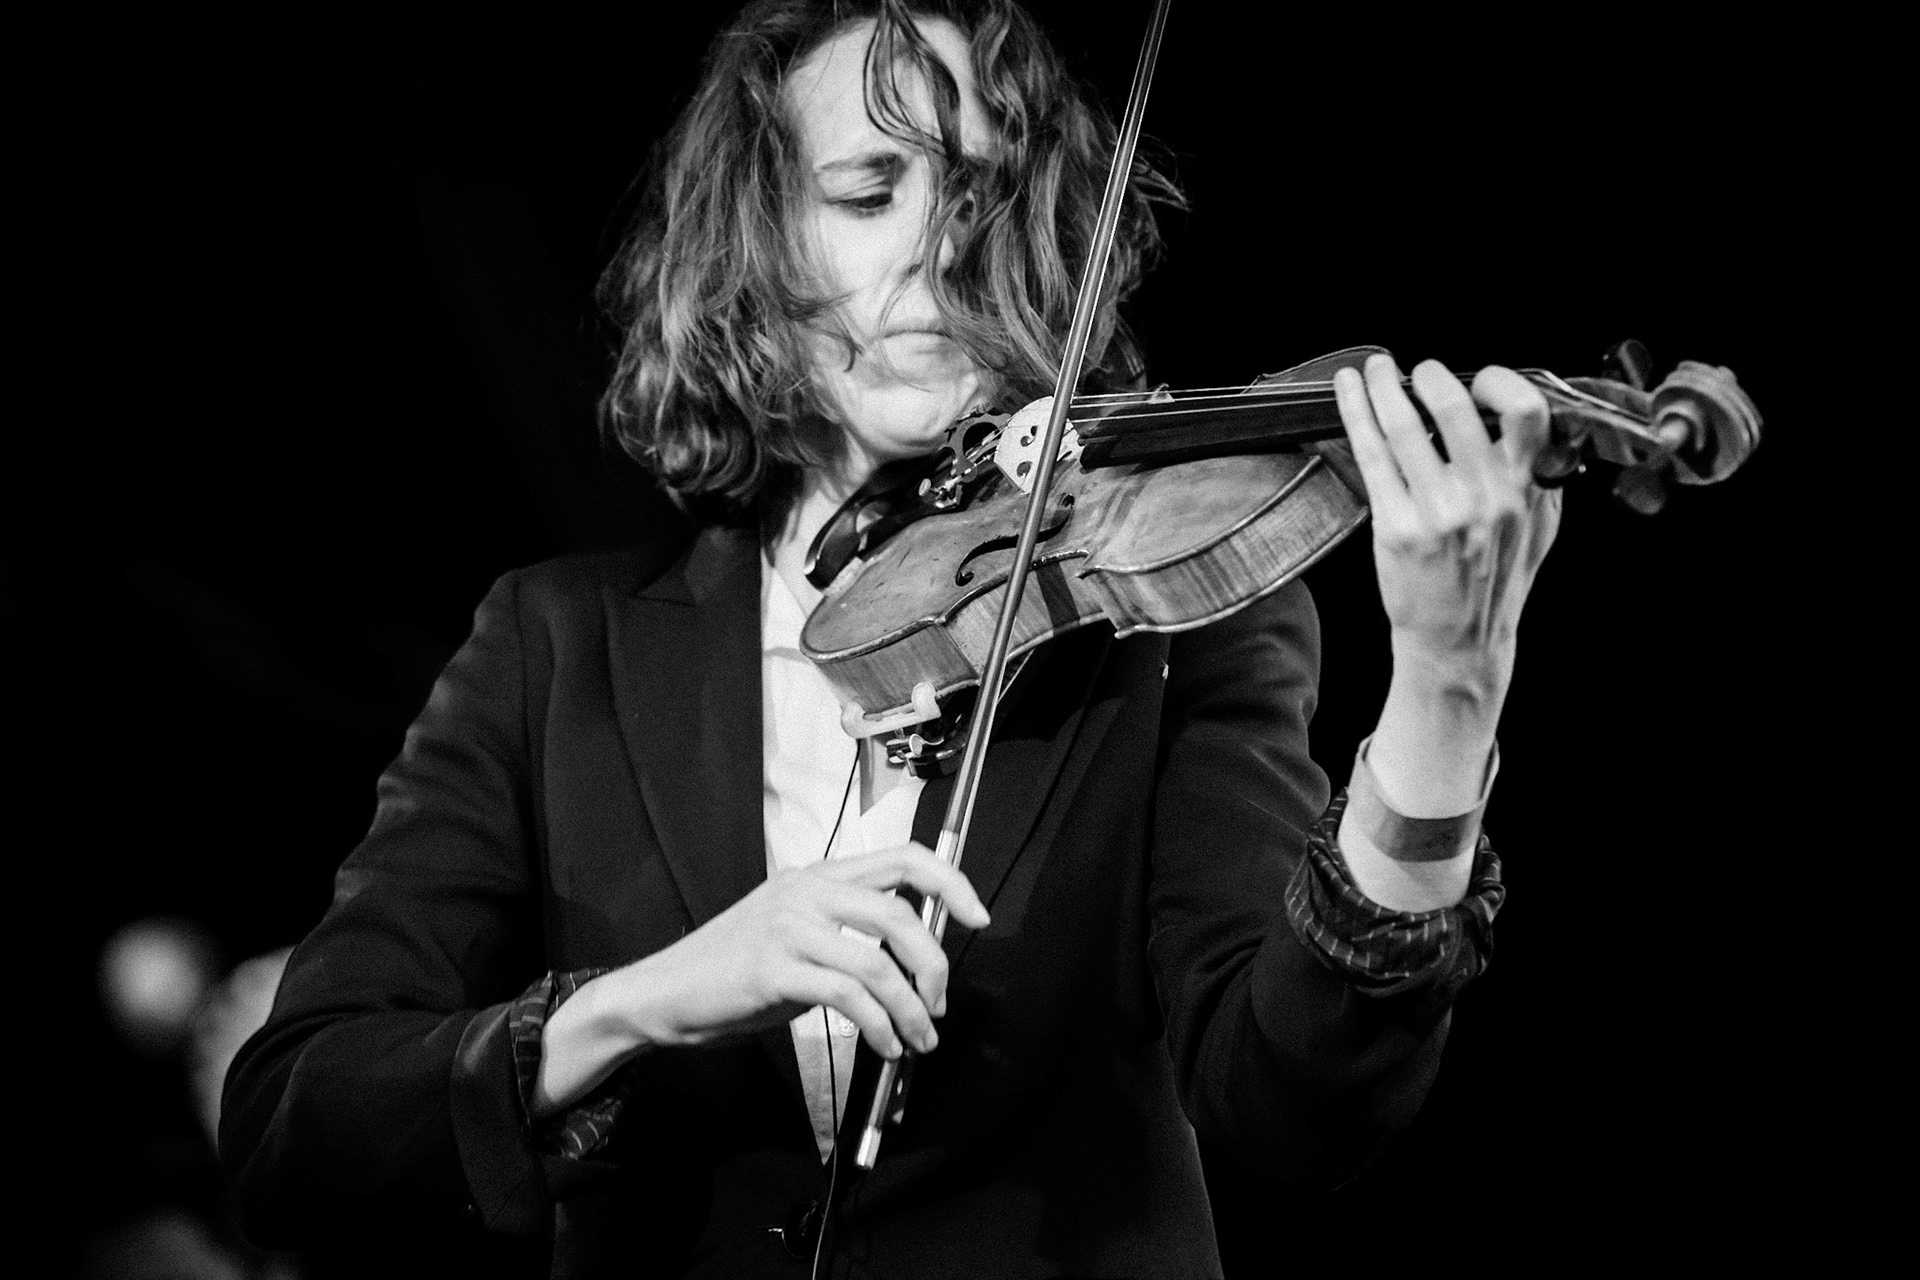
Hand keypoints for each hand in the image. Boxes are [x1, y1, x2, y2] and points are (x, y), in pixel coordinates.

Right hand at [611, 843, 988, 1061]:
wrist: (663, 992)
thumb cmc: (733, 970)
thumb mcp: (795, 933)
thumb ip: (847, 931)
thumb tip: (912, 958)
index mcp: (817, 875)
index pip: (904, 856)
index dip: (951, 882)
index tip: (978, 916)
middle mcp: (806, 891)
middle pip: (900, 912)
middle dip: (935, 964)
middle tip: (940, 1003)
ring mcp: (788, 927)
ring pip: (878, 961)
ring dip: (910, 1009)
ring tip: (917, 1039)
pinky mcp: (774, 969)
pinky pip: (849, 997)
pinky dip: (878, 1026)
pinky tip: (883, 1044)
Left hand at [1333, 353, 1560, 688]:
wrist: (1459, 641)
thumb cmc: (1497, 580)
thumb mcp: (1540, 528)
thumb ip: (1540, 475)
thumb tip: (1531, 419)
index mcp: (1526, 491)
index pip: (1527, 412)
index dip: (1498, 383)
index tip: (1478, 380)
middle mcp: (1484, 499)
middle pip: (1455, 409)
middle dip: (1431, 377)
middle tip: (1417, 371)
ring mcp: (1438, 514)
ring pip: (1404, 428)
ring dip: (1383, 387)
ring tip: (1373, 370)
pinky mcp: (1397, 528)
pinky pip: (1372, 456)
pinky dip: (1356, 414)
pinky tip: (1349, 392)